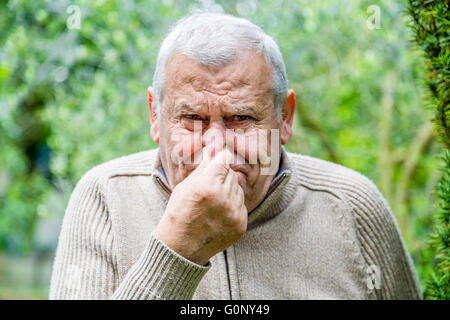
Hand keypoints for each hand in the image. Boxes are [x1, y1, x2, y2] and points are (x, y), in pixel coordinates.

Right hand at [156, 148, 247, 264]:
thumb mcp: (185, 187)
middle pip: (231, 174)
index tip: (217, 160)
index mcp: (207, 186)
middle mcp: (223, 199)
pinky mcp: (241, 225)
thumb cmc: (179, 214)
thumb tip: (214, 150)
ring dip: (228, 191)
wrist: (181, 248)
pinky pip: (241, 205)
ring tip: (212, 203)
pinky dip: (232, 206)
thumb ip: (203, 167)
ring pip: (238, 189)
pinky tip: (218, 214)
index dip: (219, 158)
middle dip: (221, 177)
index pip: (223, 159)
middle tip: (209, 187)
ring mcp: (234, 213)